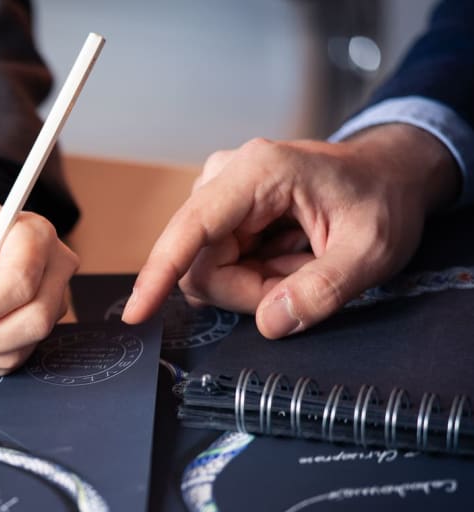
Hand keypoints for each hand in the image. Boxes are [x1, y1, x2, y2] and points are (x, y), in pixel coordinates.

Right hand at [121, 124, 459, 337]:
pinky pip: (217, 264)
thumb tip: (269, 323)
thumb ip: (322, 290)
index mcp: (258, 172)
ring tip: (302, 261)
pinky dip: (252, 274)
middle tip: (304, 279)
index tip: (136, 314)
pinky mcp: (220, 210)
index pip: (190, 230)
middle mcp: (226, 175)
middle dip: (249, 290)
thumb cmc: (384, 200)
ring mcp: (219, 192)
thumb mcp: (372, 251)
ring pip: (207, 269)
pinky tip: (286, 256)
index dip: (159, 275)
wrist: (390, 175)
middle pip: (201, 264)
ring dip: (253, 283)